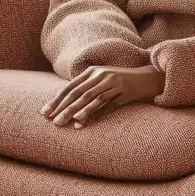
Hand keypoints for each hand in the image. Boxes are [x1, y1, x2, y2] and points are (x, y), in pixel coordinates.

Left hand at [40, 64, 164, 127]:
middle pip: (79, 93)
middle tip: (54, 122)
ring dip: (78, 112)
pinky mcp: (125, 92)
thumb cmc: (122, 81)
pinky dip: (96, 114)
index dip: (57, 100)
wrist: (150, 77)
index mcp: (92, 71)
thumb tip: (67, 104)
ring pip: (92, 99)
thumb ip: (87, 88)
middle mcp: (101, 75)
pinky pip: (108, 105)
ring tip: (67, 124)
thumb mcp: (103, 80)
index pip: (70, 87)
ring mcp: (114, 83)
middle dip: (64, 108)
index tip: (45, 112)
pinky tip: (86, 124)